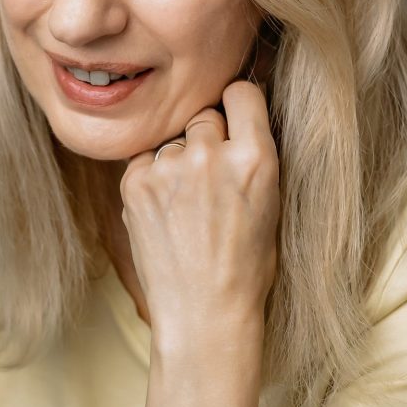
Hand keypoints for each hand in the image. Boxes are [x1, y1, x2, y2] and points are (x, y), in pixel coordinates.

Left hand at [119, 80, 279, 352]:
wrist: (204, 315)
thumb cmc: (246, 266)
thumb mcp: (271, 202)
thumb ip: (252, 153)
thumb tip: (234, 115)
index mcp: (256, 158)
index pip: (241, 91)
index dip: (237, 104)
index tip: (235, 116)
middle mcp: (211, 155)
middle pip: (204, 115)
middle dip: (207, 137)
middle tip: (211, 177)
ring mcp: (169, 168)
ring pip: (173, 139)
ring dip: (178, 159)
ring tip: (188, 205)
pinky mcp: (135, 182)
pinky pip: (146, 159)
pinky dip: (153, 177)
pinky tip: (167, 212)